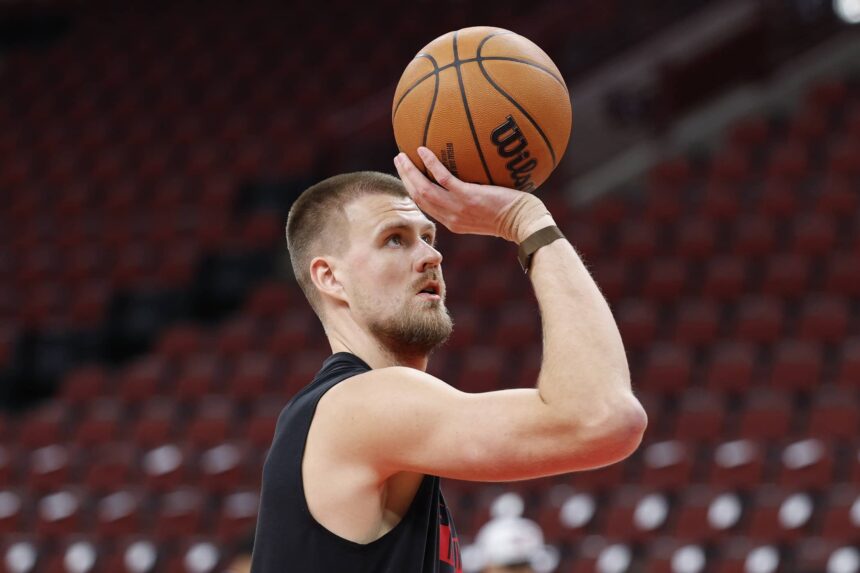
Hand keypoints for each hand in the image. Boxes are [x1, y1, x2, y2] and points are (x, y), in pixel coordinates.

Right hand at [394, 147, 553, 242]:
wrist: (523, 223)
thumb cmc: (513, 216)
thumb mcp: (487, 215)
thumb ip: (475, 203)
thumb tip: (475, 183)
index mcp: (453, 222)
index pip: (426, 206)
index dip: (413, 190)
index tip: (408, 176)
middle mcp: (450, 217)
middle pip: (418, 197)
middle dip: (405, 178)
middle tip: (398, 160)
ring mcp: (457, 207)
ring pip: (423, 189)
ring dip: (409, 171)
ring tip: (402, 155)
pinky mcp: (467, 197)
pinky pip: (443, 178)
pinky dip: (431, 163)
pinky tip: (423, 150)